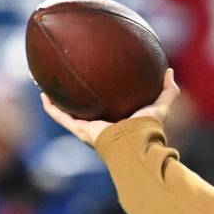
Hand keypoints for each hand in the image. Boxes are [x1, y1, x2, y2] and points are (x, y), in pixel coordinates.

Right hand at [41, 68, 179, 146]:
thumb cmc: (148, 128)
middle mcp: (101, 125)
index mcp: (117, 121)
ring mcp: (88, 128)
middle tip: (69, 79)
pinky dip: (51, 107)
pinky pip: (61, 117)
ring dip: (57, 100)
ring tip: (48, 85)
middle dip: (76, 97)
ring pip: (68, 112)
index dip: (101, 95)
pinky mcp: (80, 130)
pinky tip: (43, 94)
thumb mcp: (160, 106)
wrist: (135, 143)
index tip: (96, 81)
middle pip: (85, 109)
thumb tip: (169, 71)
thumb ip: (168, 90)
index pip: (107, 106)